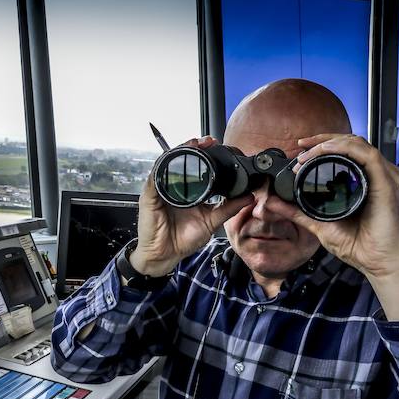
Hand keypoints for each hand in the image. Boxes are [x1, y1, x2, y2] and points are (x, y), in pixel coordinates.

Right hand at [131, 136, 254, 276]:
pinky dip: (164, 166)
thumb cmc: (182, 240)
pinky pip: (155, 178)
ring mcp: (159, 190)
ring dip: (180, 151)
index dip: (203, 154)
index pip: (193, 166)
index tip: (216, 145)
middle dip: (193, 147)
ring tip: (195, 144)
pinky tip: (174, 160)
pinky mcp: (149, 197)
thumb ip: (228, 208)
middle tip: (209, 141)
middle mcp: (171, 187)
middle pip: (179, 160)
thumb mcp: (211, 222)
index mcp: (186, 191)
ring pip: (167, 163)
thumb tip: (249, 197)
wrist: (164, 256)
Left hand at [266, 133, 398, 278]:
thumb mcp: (318, 224)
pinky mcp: (387, 183)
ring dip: (330, 143)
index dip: (321, 145)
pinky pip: (368, 156)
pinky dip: (346, 149)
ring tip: (308, 152)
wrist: (377, 263)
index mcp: (361, 181)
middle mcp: (373, 175)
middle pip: (350, 142)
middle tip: (300, 146)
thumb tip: (272, 203)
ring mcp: (382, 177)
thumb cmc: (357, 246)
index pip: (344, 151)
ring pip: (357, 144)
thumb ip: (296, 212)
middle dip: (322, 140)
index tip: (299, 149)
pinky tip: (327, 151)